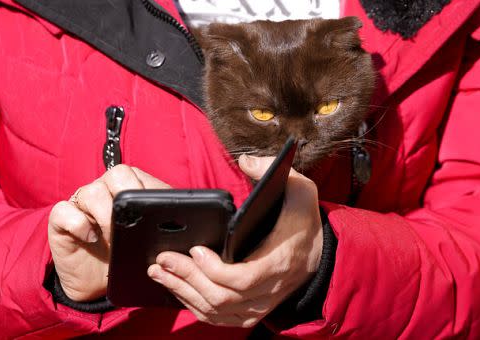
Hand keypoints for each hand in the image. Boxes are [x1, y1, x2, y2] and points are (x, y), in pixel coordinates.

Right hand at [48, 165, 169, 301]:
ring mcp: (81, 203)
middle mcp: (105, 189)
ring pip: (91, 191)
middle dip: (128, 199)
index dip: (148, 192)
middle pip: (117, 174)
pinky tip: (91, 239)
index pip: (139, 175)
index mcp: (129, 187)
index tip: (156, 215)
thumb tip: (186, 221)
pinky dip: (78, 224)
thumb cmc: (128, 254)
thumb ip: (164, 223)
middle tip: (132, 226)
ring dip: (105, 216)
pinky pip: (64, 211)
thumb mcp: (150, 239)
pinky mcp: (61, 220)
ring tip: (113, 240)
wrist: (97, 281)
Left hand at [149, 155, 323, 327]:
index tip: (196, 249)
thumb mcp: (300, 188)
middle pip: (222, 297)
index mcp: (280, 260)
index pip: (244, 278)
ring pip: (215, 311)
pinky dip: (193, 305)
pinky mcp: (250, 312)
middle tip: (163, 259)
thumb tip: (246, 160)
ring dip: (183, 292)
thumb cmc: (303, 219)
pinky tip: (176, 287)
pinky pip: (217, 318)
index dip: (215, 269)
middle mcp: (270, 289)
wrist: (320, 253)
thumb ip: (273, 170)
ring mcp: (260, 305)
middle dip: (188, 278)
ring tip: (160, 271)